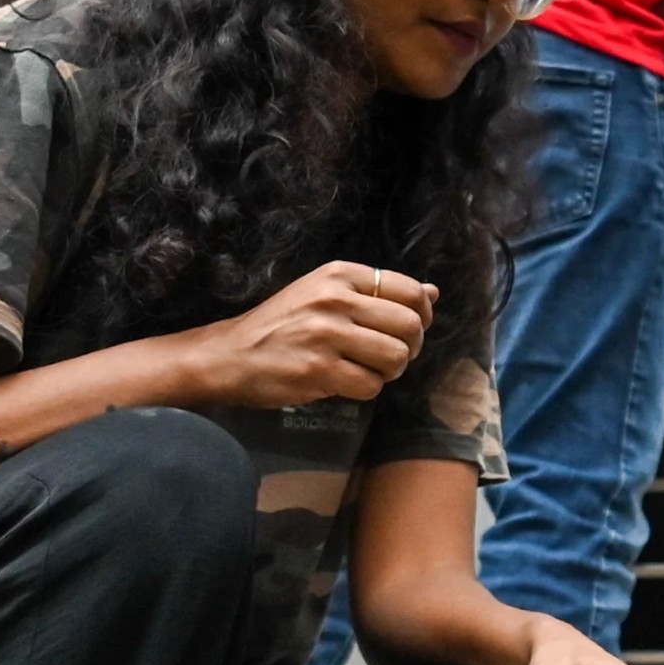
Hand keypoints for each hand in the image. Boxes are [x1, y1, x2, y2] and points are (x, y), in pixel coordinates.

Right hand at [174, 262, 434, 409]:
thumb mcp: (326, 294)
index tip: (407, 330)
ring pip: (396, 357)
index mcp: (339, 275)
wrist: (230, 355)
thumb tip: (433, 293)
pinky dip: (365, 390)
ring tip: (367, 370)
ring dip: (389, 372)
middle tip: (390, 356)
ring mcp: (326, 335)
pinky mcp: (318, 370)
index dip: (421, 315)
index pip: (409, 290)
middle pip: (410, 325)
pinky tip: (344, 382)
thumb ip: (378, 293)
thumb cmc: (283, 325)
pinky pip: (371, 385)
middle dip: (410, 347)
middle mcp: (335, 299)